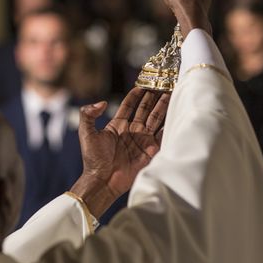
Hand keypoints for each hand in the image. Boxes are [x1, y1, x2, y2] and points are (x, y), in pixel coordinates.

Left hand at [71, 88, 169, 217]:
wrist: (102, 181)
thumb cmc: (93, 159)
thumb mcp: (86, 133)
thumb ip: (88, 114)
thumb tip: (102, 102)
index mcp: (118, 125)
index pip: (130, 105)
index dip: (136, 94)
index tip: (143, 82)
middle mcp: (132, 130)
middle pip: (146, 109)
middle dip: (154, 96)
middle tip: (162, 83)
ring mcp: (143, 140)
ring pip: (156, 118)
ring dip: (163, 106)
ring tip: (171, 92)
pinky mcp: (151, 150)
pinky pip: (162, 135)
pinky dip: (169, 125)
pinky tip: (175, 114)